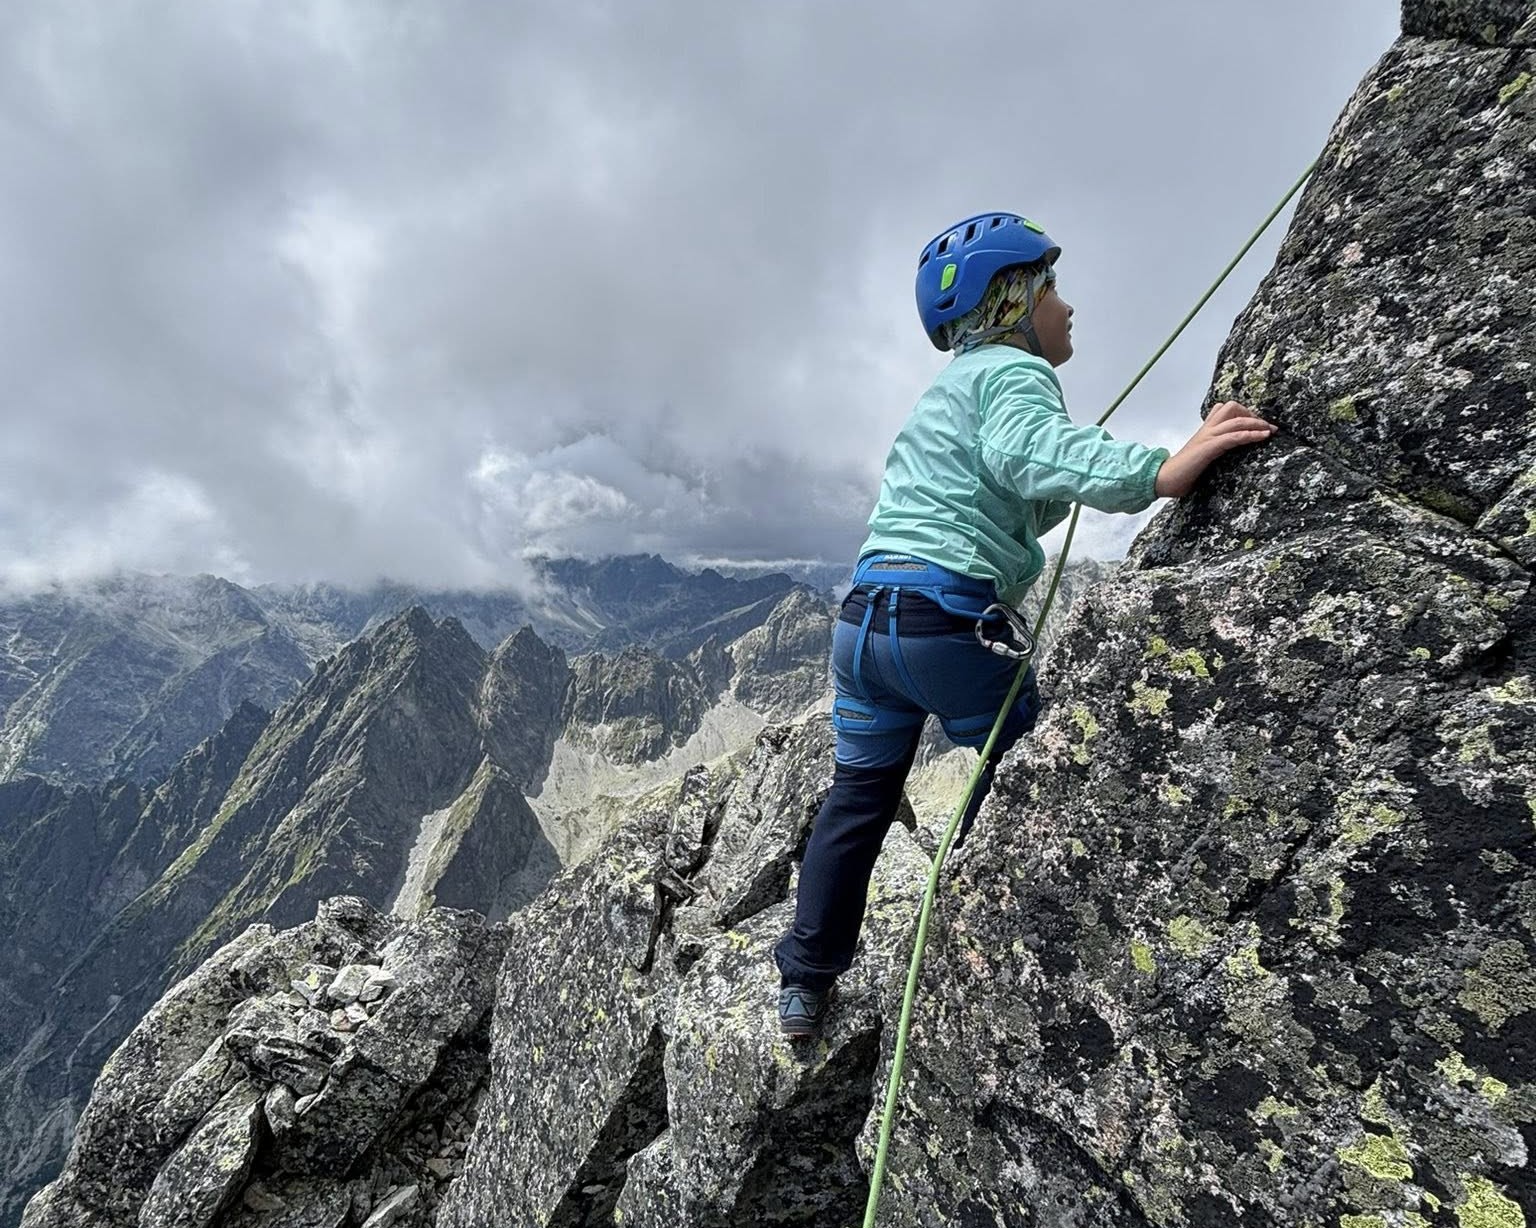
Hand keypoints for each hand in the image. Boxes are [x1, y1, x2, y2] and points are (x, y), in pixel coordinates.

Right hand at [1154, 401, 1277, 498]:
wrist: (1164, 479)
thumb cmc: (1182, 473)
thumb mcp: (1200, 457)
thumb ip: (1212, 452)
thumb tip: (1228, 457)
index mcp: (1204, 431)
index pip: (1224, 409)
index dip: (1244, 413)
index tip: (1259, 425)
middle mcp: (1206, 429)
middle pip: (1232, 407)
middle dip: (1252, 414)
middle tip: (1266, 427)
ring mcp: (1207, 436)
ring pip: (1236, 419)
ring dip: (1257, 423)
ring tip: (1270, 430)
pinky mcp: (1209, 447)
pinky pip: (1234, 436)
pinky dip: (1251, 434)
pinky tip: (1263, 437)